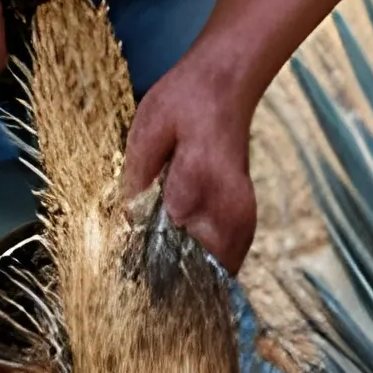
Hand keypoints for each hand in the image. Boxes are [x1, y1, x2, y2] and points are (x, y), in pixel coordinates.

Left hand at [121, 51, 257, 270]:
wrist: (226, 84)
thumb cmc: (183, 101)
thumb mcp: (147, 127)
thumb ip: (138, 174)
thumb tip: (125, 218)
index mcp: (200, 180)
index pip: (170, 240)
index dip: (144, 260)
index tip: (125, 274)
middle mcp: (229, 206)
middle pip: (199, 266)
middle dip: (170, 279)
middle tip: (141, 288)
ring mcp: (244, 214)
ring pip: (218, 268)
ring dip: (192, 277)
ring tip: (162, 285)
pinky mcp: (247, 216)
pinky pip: (229, 257)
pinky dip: (208, 267)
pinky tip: (184, 267)